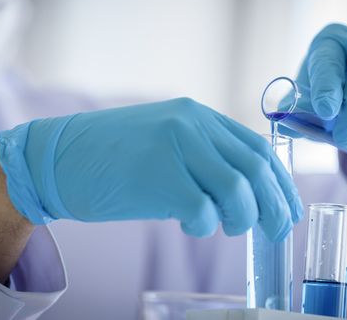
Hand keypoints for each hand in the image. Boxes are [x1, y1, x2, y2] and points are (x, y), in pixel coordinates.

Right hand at [0, 98, 302, 240]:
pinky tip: (189, 225)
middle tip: (275, 232)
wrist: (57, 158)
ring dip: (242, 218)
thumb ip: (204, 157)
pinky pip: (202, 210)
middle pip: (254, 168)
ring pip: (236, 190)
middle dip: (274, 206)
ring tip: (228, 228)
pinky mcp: (157, 175)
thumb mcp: (166, 143)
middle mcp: (191, 124)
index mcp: (197, 115)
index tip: (289, 209)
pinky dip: (204, 225)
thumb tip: (244, 193)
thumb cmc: (113, 157)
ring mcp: (174, 146)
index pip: (257, 148)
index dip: (281, 182)